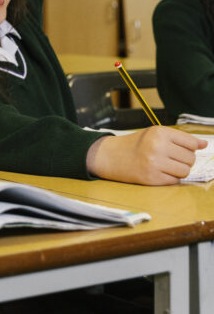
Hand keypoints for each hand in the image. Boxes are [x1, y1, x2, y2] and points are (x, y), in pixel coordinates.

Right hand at [86, 126, 205, 185]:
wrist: (110, 156)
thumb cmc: (135, 144)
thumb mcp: (154, 134)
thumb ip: (180, 139)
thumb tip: (205, 144)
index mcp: (158, 132)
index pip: (191, 143)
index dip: (189, 148)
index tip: (180, 149)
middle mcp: (157, 146)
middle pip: (190, 158)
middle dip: (183, 160)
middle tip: (169, 158)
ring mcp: (154, 163)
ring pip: (185, 171)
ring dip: (178, 170)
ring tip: (164, 165)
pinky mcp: (152, 178)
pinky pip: (175, 181)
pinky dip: (170, 178)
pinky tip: (158, 172)